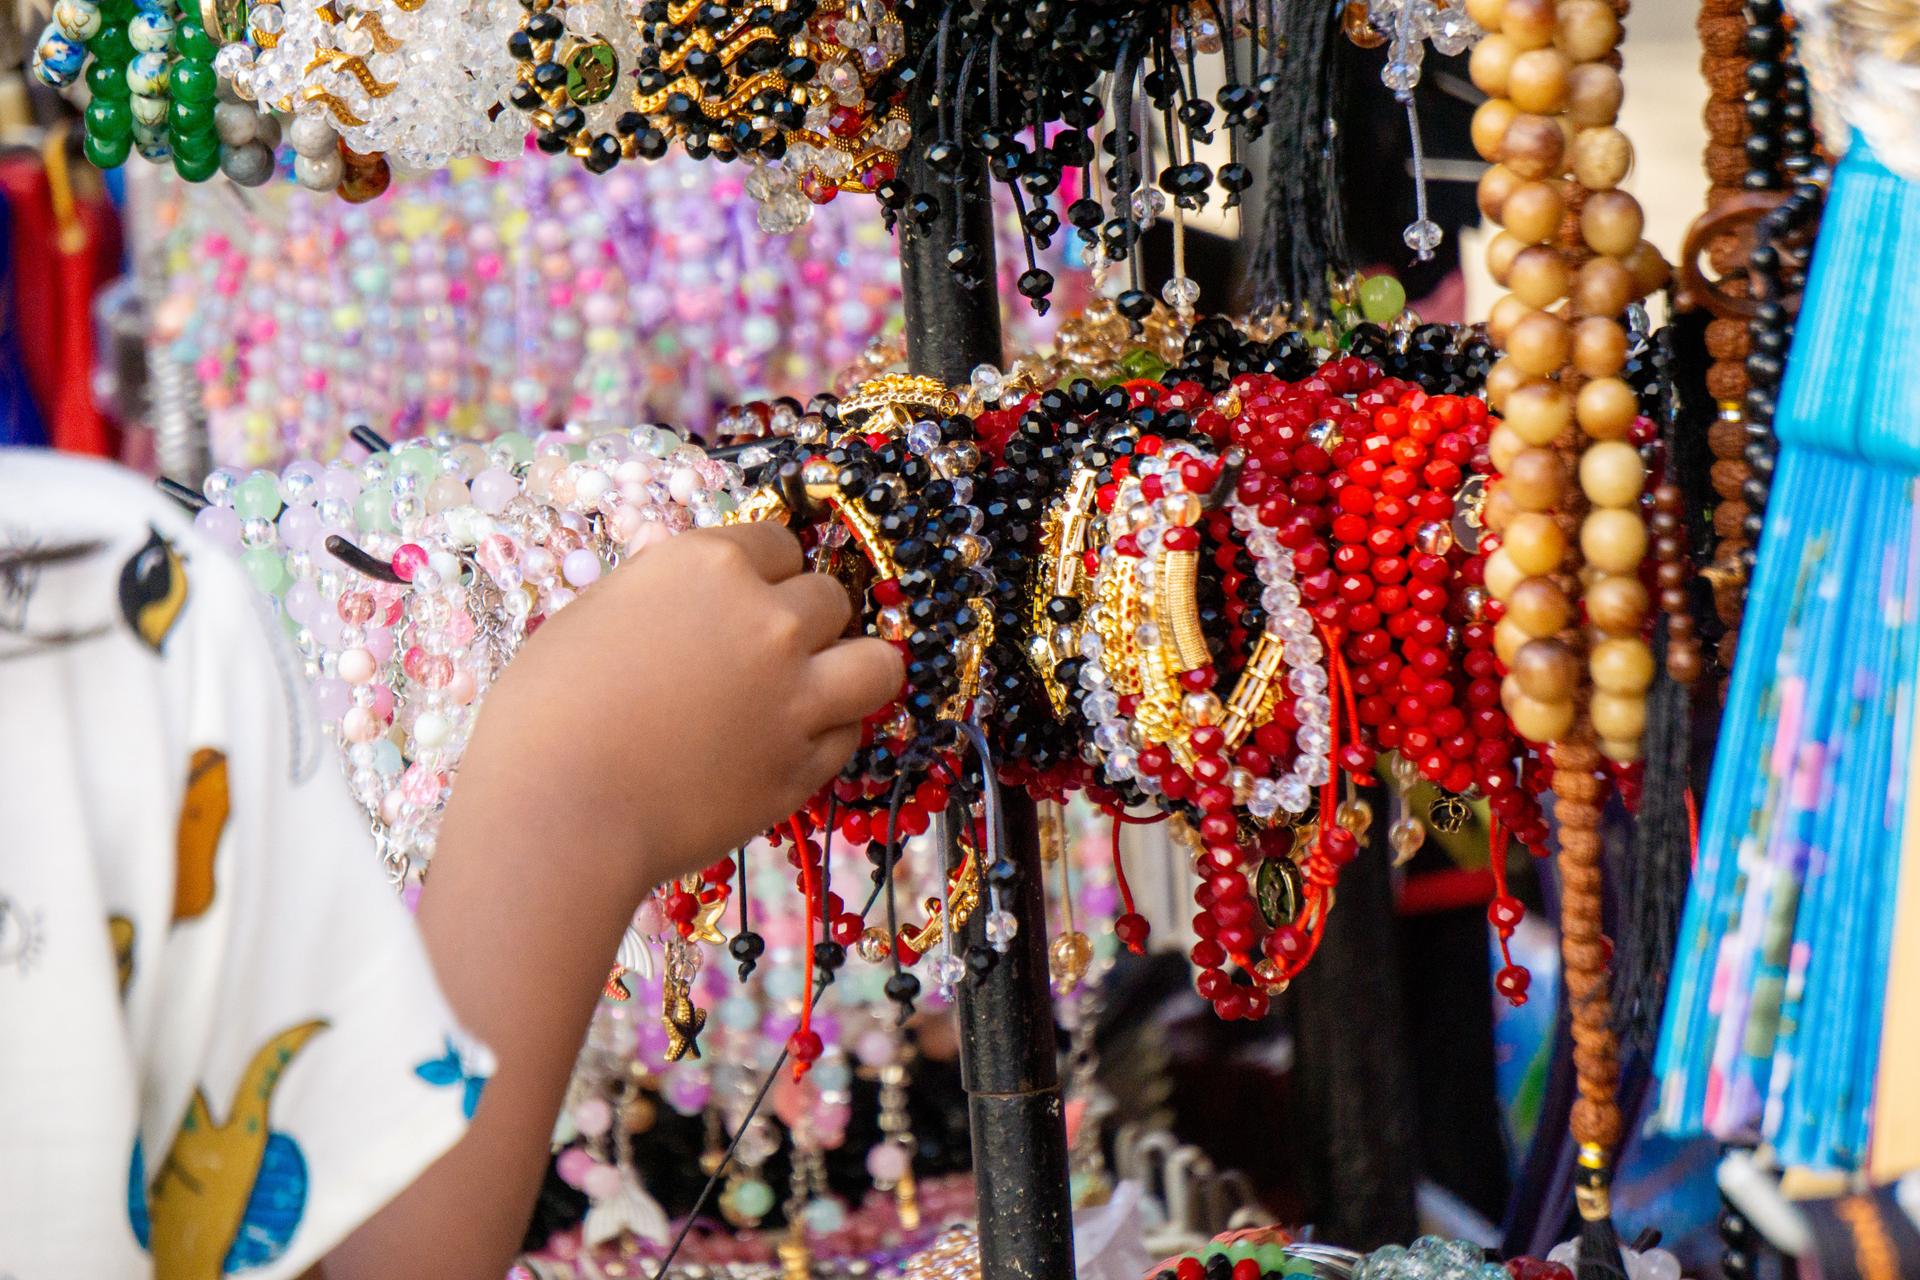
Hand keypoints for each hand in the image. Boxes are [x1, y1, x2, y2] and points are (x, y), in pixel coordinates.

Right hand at [455, 522, 901, 893]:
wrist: (556, 811)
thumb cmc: (545, 713)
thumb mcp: (595, 614)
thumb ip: (662, 591)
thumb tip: (688, 577)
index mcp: (709, 566)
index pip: (779, 545)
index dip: (762, 576)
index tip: (743, 602)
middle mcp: (769, 620)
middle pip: (830, 598)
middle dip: (803, 621)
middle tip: (764, 657)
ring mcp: (796, 696)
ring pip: (876, 663)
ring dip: (851, 670)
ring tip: (817, 689)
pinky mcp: (804, 767)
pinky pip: (849, 735)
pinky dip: (826, 737)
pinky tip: (784, 746)